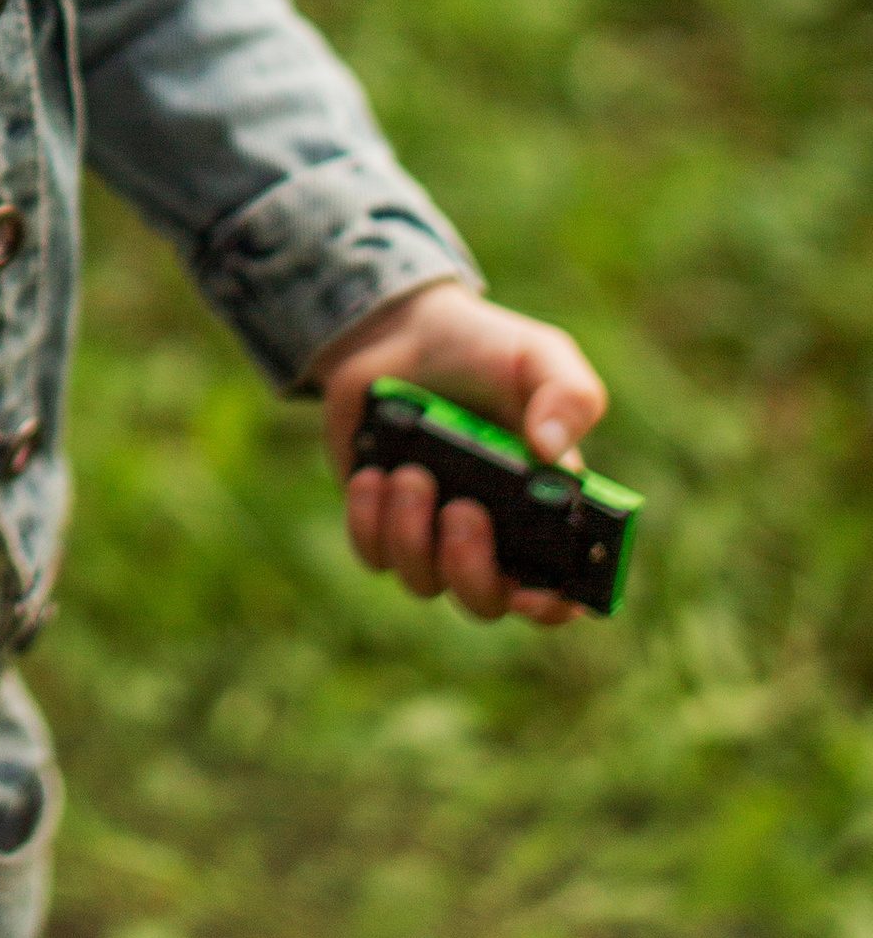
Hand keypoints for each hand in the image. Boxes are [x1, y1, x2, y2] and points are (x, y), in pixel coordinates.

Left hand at [311, 280, 607, 629]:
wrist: (404, 331)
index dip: (551, 607)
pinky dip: (368, 522)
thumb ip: (568, 395)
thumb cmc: (486, 350)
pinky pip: (371, 553)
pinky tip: (373, 476)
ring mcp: (431, 532)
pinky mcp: (379, 518)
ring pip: (422, 581)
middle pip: (486, 602)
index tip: (530, 592)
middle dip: (471, 570)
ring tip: (410, 472)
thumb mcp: (540, 356)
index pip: (559, 591)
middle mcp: (491, 536)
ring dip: (413, 534)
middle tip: (462, 510)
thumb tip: (551, 452)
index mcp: (545, 512)